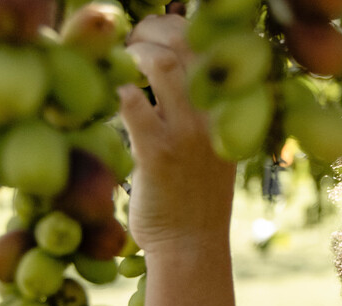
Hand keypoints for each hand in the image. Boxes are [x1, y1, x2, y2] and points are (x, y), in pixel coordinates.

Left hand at [116, 15, 236, 254]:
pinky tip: (108, 95)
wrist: (192, 244)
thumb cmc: (196, 193)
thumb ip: (199, 106)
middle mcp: (216, 113)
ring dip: (132, 51)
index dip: (181, 25)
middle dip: (152, 28)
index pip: (216, 42)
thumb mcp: (213, 143)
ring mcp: (188, 132)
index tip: (158, 33)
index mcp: (234, 107)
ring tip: (119, 62)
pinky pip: (130, 102)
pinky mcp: (157, 152)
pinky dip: (113, 88)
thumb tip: (169, 63)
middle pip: (187, 40)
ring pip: (161, 61)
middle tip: (132, 42)